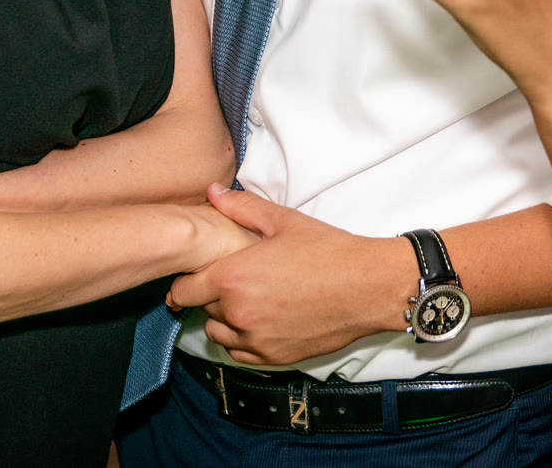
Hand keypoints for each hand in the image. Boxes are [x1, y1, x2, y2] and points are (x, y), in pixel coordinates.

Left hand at [166, 184, 414, 365]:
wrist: (367, 287)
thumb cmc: (327, 250)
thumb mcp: (283, 221)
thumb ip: (241, 208)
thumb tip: (212, 192)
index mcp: (232, 278)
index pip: (184, 289)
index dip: (184, 282)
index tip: (190, 277)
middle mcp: (238, 314)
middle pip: (202, 309)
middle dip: (210, 294)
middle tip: (230, 280)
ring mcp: (256, 340)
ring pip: (219, 334)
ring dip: (223, 319)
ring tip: (244, 301)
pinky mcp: (274, 358)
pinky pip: (240, 354)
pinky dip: (242, 340)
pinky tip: (258, 322)